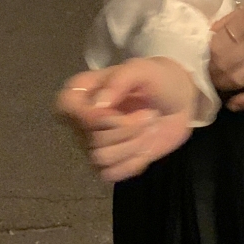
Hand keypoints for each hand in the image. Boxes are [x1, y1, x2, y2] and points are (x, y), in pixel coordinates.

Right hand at [55, 57, 197, 182]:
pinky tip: (146, 146)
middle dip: (129, 128)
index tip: (116, 110)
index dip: (90, 115)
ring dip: (135, 144)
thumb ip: (119, 80)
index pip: (65, 107)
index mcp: (83, 92)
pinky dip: (135, 161)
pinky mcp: (111, 163)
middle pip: (92, 138)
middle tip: (148, 113)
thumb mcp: (141, 69)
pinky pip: (113, 174)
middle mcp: (82, 120)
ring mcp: (94, 144)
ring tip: (149, 128)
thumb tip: (97, 105)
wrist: (178, 101)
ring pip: (101, 158)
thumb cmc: (156, 79)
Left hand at [209, 0, 243, 111]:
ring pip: (238, 80)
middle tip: (206, 76)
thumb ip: (232, 19)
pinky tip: (234, 104)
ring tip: (218, 87)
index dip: (203, 55)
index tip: (200, 59)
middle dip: (210, 73)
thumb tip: (208, 37)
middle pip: (223, 64)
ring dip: (222, 87)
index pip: (215, 43)